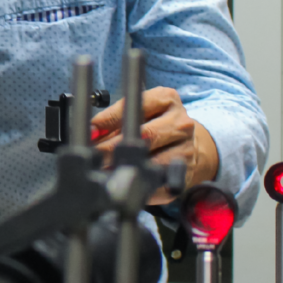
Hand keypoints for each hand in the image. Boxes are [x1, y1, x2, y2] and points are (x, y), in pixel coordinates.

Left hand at [89, 87, 218, 204]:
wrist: (190, 144)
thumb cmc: (156, 124)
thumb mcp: (139, 112)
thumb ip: (116, 119)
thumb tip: (92, 132)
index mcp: (166, 100)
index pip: (136, 106)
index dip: (110, 119)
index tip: (91, 131)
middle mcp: (180, 123)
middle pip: (145, 135)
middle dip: (114, 147)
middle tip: (93, 155)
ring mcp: (186, 149)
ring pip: (153, 161)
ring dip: (125, 167)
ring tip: (104, 170)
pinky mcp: (185, 173)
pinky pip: (159, 182)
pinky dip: (138, 183)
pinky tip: (123, 183)